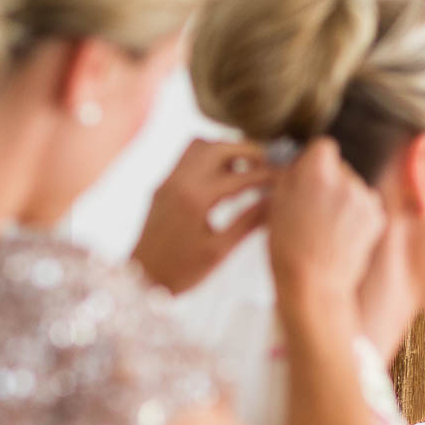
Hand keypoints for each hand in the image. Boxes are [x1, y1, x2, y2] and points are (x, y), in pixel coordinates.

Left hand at [131, 138, 276, 293]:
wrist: (141, 279)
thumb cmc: (181, 271)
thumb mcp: (219, 251)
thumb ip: (248, 222)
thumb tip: (275, 202)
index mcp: (195, 199)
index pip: (240, 176)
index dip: (266, 174)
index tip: (284, 176)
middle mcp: (179, 182)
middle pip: (218, 147)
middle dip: (247, 151)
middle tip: (266, 165)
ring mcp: (167, 181)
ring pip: (199, 145)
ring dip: (225, 150)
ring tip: (245, 168)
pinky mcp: (162, 185)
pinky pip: (186, 157)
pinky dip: (209, 158)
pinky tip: (223, 177)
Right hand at [269, 139, 383, 308]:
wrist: (314, 285)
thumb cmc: (289, 249)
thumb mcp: (276, 203)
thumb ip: (292, 175)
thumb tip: (301, 162)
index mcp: (317, 170)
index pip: (323, 146)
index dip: (314, 161)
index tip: (309, 176)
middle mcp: (346, 178)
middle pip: (340, 168)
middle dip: (329, 182)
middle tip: (314, 209)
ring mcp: (365, 198)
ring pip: (354, 187)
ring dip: (343, 199)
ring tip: (327, 227)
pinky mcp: (378, 216)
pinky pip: (366, 205)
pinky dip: (357, 216)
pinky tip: (341, 235)